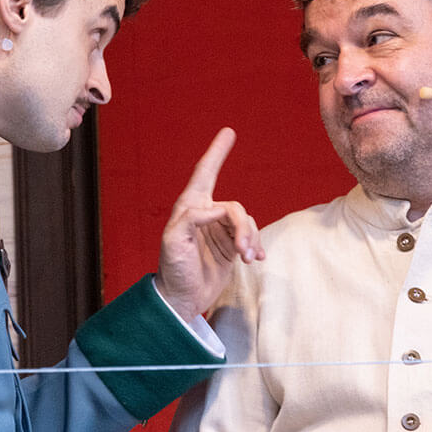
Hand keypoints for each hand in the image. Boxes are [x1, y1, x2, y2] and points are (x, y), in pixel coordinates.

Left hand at [154, 128, 263, 319]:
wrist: (183, 299)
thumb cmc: (173, 269)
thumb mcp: (174, 242)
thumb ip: (192, 219)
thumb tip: (218, 209)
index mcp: (189, 208)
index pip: (204, 173)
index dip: (216, 152)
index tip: (229, 132)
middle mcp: (206, 214)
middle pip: (235, 209)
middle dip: (243, 228)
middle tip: (243, 252)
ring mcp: (220, 230)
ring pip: (247, 223)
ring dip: (250, 240)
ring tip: (248, 259)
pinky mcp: (231, 246)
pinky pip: (252, 238)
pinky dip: (257, 246)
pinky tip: (258, 258)